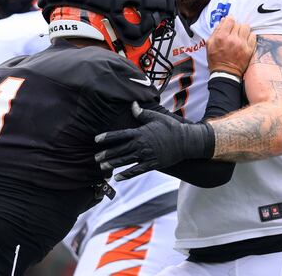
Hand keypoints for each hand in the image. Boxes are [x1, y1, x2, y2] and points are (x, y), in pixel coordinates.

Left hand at [94, 102, 213, 180]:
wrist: (186, 141)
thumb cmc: (171, 127)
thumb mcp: (156, 117)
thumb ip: (142, 113)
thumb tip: (132, 104)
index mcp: (140, 132)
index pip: (119, 135)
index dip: (107, 137)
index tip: (96, 139)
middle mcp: (141, 144)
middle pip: (120, 149)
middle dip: (106, 154)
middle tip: (95, 157)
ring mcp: (146, 155)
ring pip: (126, 161)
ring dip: (113, 164)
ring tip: (102, 167)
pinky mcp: (153, 164)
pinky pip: (137, 171)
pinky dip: (126, 175)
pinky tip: (117, 177)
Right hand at [207, 16, 256, 77]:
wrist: (225, 73)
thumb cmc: (216, 59)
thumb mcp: (210, 44)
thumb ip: (216, 31)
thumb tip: (224, 20)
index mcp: (221, 37)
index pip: (230, 20)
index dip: (230, 19)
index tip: (230, 22)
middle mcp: (232, 39)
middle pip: (238, 24)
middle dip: (236, 26)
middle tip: (234, 31)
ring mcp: (242, 44)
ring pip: (247, 28)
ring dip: (244, 29)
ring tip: (241, 34)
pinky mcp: (249, 49)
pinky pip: (253, 36)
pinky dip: (250, 36)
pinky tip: (245, 39)